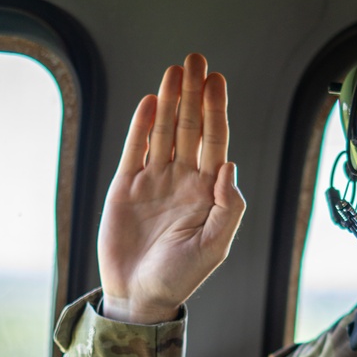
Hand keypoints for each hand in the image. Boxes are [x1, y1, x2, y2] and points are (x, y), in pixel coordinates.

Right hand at [98, 53, 245, 323]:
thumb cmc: (180, 276)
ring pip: (164, 132)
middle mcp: (182, 180)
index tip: (217, 81)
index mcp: (207, 192)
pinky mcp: (126, 187)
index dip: (216, 111)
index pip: (215, 142)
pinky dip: (142, 127)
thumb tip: (230, 167)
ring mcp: (154, 181)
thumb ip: (228, 208)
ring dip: (170, 101)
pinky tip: (151, 102)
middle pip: (190, 128)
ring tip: (175, 71)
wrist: (139, 296)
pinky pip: (135, 150)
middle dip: (193, 94)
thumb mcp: (214, 247)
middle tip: (196, 60)